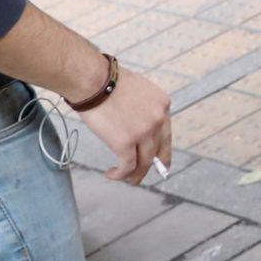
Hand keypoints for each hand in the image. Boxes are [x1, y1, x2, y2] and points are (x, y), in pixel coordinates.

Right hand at [78, 69, 171, 184]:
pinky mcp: (126, 143)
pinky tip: (111, 174)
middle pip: (158, 150)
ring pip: (144, 162)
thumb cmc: (108, 82)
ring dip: (135, 175)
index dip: (162, 151)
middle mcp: (158, 119)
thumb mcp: (138, 92)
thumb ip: (143, 109)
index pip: (166, 134)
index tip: (160, 162)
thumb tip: (136, 125)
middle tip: (141, 177)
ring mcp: (144, 132)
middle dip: (151, 167)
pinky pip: (127, 166)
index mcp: (163, 105)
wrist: (94, 80)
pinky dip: (120, 175)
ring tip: (127, 180)